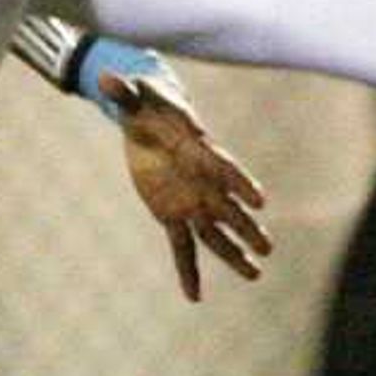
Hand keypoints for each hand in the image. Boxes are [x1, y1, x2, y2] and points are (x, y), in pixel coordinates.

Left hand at [111, 76, 271, 302]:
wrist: (147, 118)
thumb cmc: (147, 104)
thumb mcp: (135, 97)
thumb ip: (125, 92)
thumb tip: (108, 78)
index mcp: (198, 151)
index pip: (224, 168)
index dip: (240, 183)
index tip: (260, 200)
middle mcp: (202, 181)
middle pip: (228, 207)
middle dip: (246, 227)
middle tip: (267, 247)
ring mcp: (190, 201)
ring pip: (214, 233)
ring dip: (234, 254)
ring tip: (256, 274)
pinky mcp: (171, 215)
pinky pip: (182, 248)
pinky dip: (187, 271)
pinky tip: (194, 297)